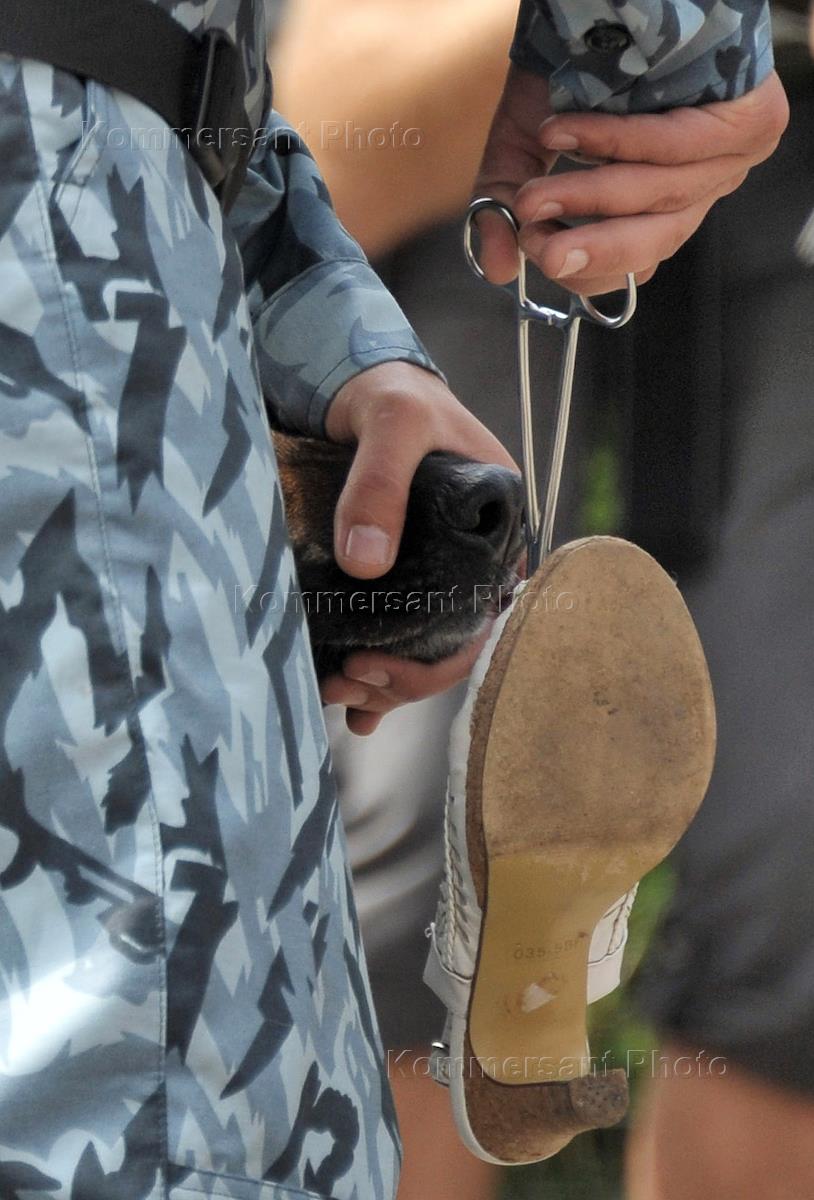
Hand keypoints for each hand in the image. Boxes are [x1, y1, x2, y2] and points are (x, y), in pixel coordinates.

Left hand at [320, 361, 515, 732]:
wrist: (366, 386)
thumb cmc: (395, 396)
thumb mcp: (394, 424)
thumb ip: (379, 483)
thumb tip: (365, 562)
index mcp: (498, 536)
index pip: (481, 620)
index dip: (434, 662)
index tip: (374, 665)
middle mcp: (474, 564)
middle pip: (452, 649)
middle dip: (401, 682)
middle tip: (347, 683)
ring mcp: (438, 573)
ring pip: (422, 651)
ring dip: (383, 685)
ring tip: (338, 691)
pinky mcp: (402, 577)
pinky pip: (399, 635)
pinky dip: (377, 674)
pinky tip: (354, 704)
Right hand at [475, 65, 788, 294]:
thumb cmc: (575, 64)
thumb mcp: (526, 143)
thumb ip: (505, 204)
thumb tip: (493, 268)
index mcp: (664, 203)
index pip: (639, 263)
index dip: (589, 268)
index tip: (534, 252)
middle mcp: (704, 189)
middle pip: (657, 242)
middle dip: (592, 248)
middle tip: (538, 246)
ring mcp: (734, 157)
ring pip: (660, 196)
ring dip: (587, 196)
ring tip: (533, 196)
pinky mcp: (751, 120)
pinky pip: (675, 146)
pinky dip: (613, 143)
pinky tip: (563, 136)